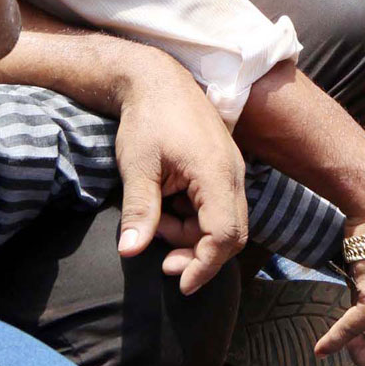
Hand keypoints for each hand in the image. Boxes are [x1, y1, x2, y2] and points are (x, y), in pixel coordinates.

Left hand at [113, 53, 248, 295]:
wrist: (158, 81)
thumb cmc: (148, 120)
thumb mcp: (137, 167)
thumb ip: (140, 211)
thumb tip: (130, 252)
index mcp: (216, 172)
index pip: (225, 233)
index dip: (205, 265)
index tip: (179, 285)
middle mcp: (233, 173)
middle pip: (234, 232)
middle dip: (200, 255)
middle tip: (163, 264)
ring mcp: (231, 169)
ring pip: (226, 221)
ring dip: (194, 236)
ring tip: (157, 225)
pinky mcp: (223, 168)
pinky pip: (219, 205)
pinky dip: (195, 219)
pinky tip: (168, 209)